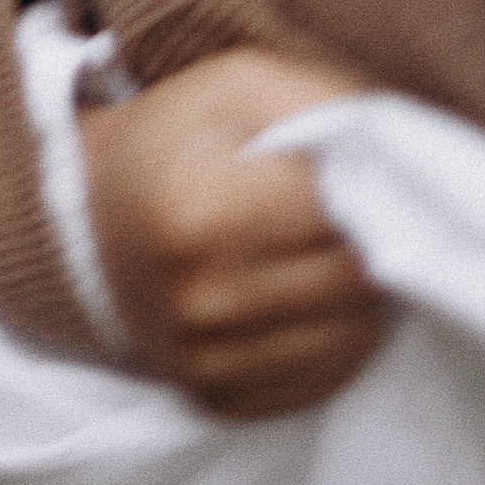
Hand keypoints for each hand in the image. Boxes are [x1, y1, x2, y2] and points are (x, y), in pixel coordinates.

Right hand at [80, 43, 385, 420]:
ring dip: (361, 298)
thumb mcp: (236, 86)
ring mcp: (207, 358)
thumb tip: (395, 152)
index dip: (364, 187)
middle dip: (371, 245)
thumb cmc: (172, 142)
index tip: (354, 174)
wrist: (88, 222)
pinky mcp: (216, 398)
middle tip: (351, 217)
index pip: (339, 213)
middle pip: (354, 283)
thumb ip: (319, 104)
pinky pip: (321, 383)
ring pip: (350, 340)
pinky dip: (334, 342)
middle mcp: (203, 297)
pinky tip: (311, 301)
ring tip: (332, 256)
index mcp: (203, 210)